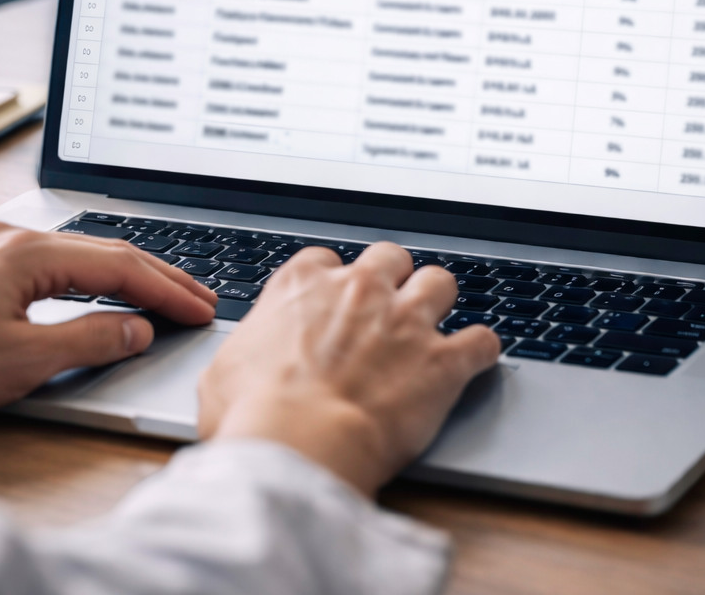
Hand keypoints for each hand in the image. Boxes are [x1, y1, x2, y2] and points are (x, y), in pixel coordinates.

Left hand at [0, 221, 215, 414]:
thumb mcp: (16, 363)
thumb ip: (88, 341)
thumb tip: (138, 330)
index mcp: (29, 253)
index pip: (121, 267)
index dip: (167, 290)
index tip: (200, 309)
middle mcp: (16, 236)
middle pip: (108, 251)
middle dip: (160, 276)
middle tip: (200, 298)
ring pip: (84, 253)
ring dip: (129, 274)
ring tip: (167, 293)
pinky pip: (57, 259)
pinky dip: (94, 276)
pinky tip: (107, 287)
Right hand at [198, 241, 499, 496]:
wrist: (298, 447)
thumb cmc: (253, 415)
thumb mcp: (222, 374)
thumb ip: (246, 353)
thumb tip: (241, 367)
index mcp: (303, 286)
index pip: (324, 260)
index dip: (332, 282)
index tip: (332, 303)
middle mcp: (359, 291)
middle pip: (390, 257)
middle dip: (392, 278)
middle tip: (387, 306)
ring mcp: (405, 321)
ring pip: (440, 282)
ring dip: (438, 301)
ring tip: (434, 322)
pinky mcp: (442, 361)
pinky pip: (481, 340)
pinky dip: (481, 350)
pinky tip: (476, 359)